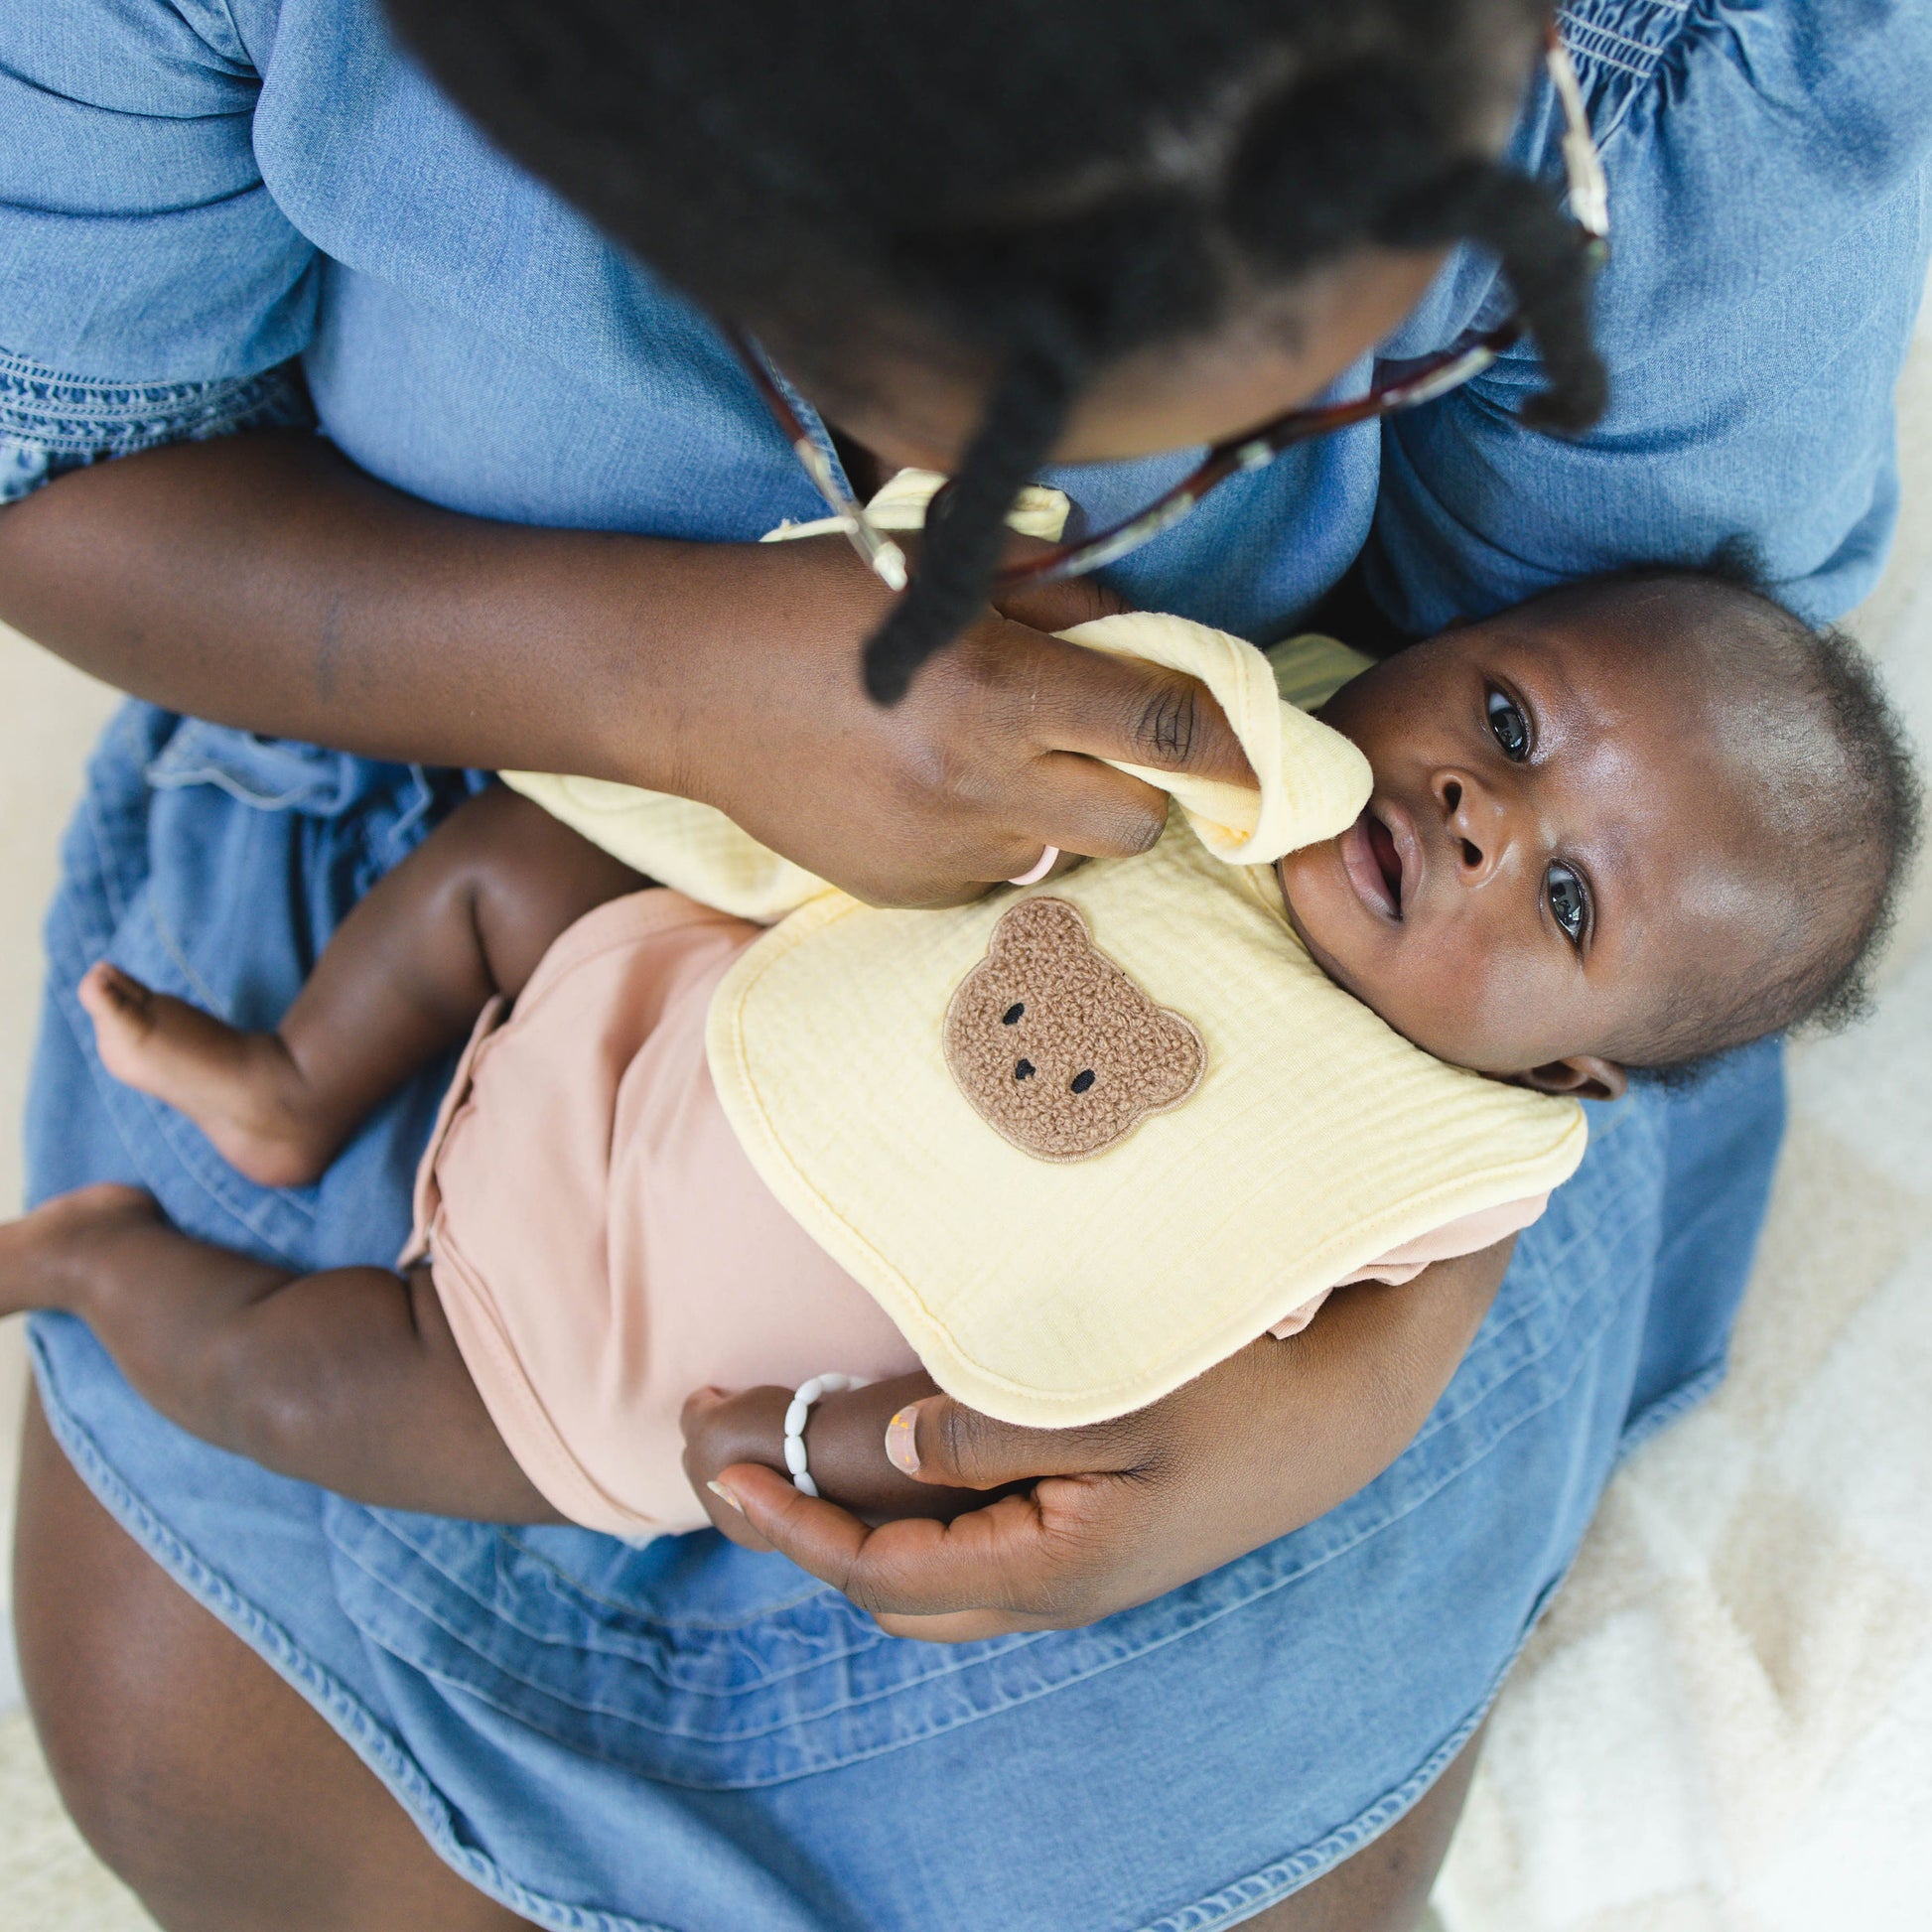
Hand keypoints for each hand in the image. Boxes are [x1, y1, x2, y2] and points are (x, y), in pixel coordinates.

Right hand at [659, 535, 1255, 906]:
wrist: (685, 682)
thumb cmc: (813, 604)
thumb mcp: (941, 574)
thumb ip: (1060, 603)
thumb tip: (1148, 637)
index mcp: (999, 689)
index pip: (1168, 728)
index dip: (1231, 744)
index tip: (1259, 754)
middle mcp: (979, 786)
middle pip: (1138, 824)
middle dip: (1143, 789)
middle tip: (1104, 745)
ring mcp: (939, 853)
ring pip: (1064, 858)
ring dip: (1061, 815)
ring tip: (995, 760)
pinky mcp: (901, 892)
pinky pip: (991, 880)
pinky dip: (990, 843)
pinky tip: (930, 793)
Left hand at [694, 1243, 1513, 1640]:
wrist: (1340, 1414)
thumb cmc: (1233, 1393)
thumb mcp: (1116, 1401)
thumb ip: (996, 1430)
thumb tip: (897, 1448)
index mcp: (1051, 1566)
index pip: (883, 1573)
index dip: (795, 1530)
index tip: (726, 1478)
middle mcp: (1055, 1589)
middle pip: (896, 1597)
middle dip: (809, 1544)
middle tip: (743, 1477)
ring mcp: (1078, 1573)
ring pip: (934, 1586)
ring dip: (857, 1537)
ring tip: (800, 1469)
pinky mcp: (1095, 1543)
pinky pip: (973, 1555)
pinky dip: (912, 1524)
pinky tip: (899, 1467)